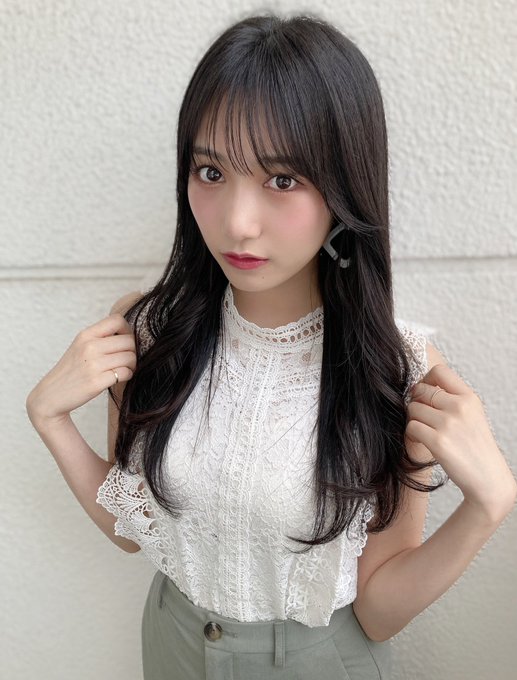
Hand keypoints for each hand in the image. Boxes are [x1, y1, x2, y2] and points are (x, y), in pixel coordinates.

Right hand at [26, 313, 135, 426]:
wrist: (51, 395)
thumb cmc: (71, 370)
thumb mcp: (80, 346)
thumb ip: (100, 337)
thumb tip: (129, 333)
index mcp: (86, 335)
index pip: (117, 320)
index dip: (127, 330)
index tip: (124, 341)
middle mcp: (89, 347)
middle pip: (129, 341)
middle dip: (132, 351)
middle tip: (126, 360)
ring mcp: (93, 365)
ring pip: (130, 357)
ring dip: (131, 365)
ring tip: (123, 369)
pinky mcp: (97, 382)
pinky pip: (125, 373)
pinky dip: (127, 376)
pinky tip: (118, 378)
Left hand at [406, 364, 516, 518]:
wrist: (487, 478)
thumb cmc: (475, 446)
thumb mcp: (472, 414)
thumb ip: (451, 398)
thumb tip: (419, 386)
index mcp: (469, 397)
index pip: (439, 371)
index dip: (425, 380)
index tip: (424, 394)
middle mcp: (460, 407)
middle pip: (420, 390)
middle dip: (416, 403)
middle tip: (423, 418)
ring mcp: (448, 424)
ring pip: (412, 409)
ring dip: (414, 420)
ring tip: (426, 431)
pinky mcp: (437, 441)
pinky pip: (410, 427)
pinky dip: (412, 435)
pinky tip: (423, 441)